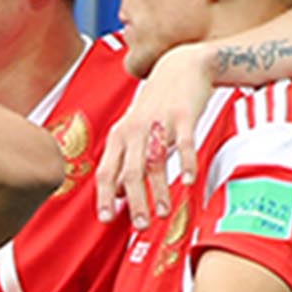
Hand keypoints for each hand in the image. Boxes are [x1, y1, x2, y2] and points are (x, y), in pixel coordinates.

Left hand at [96, 41, 211, 229]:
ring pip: (154, 162)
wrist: (183, 65)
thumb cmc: (157, 103)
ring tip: (162, 213)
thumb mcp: (135, 130)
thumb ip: (126, 160)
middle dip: (133, 202)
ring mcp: (158, 122)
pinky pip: (184, 142)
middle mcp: (134, 129)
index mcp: (119, 135)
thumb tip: (117, 194)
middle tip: (139, 226)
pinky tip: (187, 181)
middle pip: (129, 172)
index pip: (106, 171)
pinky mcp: (183, 115)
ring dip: (157, 190)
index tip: (106, 219)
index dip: (104, 196)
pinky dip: (184, 162)